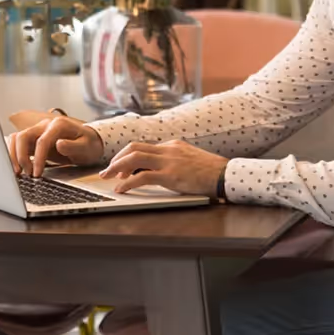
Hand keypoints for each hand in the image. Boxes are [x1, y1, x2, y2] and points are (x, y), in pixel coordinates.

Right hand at [7, 116, 104, 176]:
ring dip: (14, 155)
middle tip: (26, 173)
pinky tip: (19, 168)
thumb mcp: (87, 146)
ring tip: (19, 172)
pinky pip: (19, 144)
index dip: (38, 158)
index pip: (42, 141)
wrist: (89, 142)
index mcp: (58, 125)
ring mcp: (38, 131)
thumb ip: (73, 146)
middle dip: (21, 156)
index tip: (37, 173)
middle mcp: (45, 125)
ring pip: (17, 138)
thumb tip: (58, 144)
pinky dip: (15, 155)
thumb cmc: (89, 144)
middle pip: (23, 136)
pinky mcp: (34, 140)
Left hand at [99, 140, 227, 195]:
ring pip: (134, 158)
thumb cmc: (212, 172)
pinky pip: (142, 177)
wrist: (226, 175)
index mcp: (172, 145)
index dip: (128, 157)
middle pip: (134, 148)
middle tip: (107, 170)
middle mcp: (168, 149)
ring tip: (108, 178)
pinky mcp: (171, 175)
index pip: (143, 147)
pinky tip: (121, 189)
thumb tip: (159, 171)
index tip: (120, 167)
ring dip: (117, 167)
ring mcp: (169, 161)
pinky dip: (128, 182)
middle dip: (117, 159)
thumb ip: (175, 161)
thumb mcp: (191, 160)